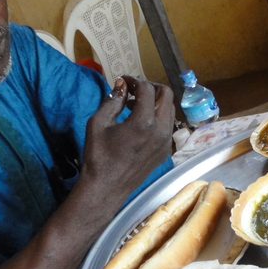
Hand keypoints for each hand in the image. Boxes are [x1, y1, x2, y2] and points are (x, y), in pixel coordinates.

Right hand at [81, 76, 174, 203]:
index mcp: (144, 122)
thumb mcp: (98, 123)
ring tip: (134, 105)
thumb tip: (122, 85)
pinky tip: (139, 122)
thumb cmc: (98, 156)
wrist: (106, 188)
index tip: (123, 81)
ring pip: (169, 110)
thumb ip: (112, 100)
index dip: (134, 80)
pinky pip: (167, 125)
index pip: (147, 89)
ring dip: (155, 101)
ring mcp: (166, 142)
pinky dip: (157, 116)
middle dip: (150, 87)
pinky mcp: (165, 151)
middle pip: (166, 95)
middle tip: (133, 89)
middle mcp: (161, 130)